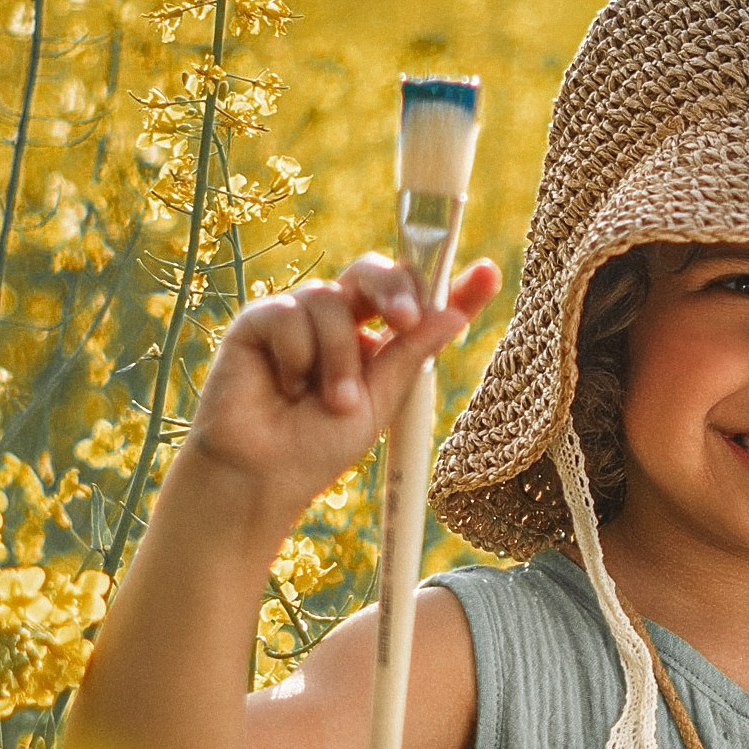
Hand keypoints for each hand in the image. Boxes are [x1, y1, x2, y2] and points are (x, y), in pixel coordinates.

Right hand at [184, 253, 501, 529]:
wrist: (261, 476)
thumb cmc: (318, 446)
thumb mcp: (380, 402)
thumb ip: (411, 355)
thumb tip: (454, 314)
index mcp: (376, 338)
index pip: (417, 300)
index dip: (451, 283)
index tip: (490, 274)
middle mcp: (340, 319)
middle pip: (373, 273)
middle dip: (394, 289)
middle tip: (405, 321)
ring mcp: (298, 316)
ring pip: (331, 301)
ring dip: (338, 359)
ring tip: (329, 403)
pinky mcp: (258, 321)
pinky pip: (288, 314)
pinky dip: (295, 356)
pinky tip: (284, 388)